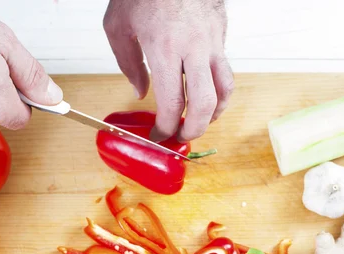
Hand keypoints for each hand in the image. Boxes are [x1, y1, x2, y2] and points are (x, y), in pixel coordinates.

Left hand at [103, 0, 232, 141]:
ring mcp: (212, 41)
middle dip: (193, 129)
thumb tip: (140, 92)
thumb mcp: (118, 26)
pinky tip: (207, 92)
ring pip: (225, 89)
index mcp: (164, 49)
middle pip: (204, 104)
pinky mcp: (221, 33)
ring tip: (201, 120)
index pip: (171, 104)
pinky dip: (218, 87)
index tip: (158, 136)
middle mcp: (193, 49)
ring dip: (214, 112)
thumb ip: (129, 64)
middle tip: (181, 137)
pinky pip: (225, 68)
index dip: (165, 128)